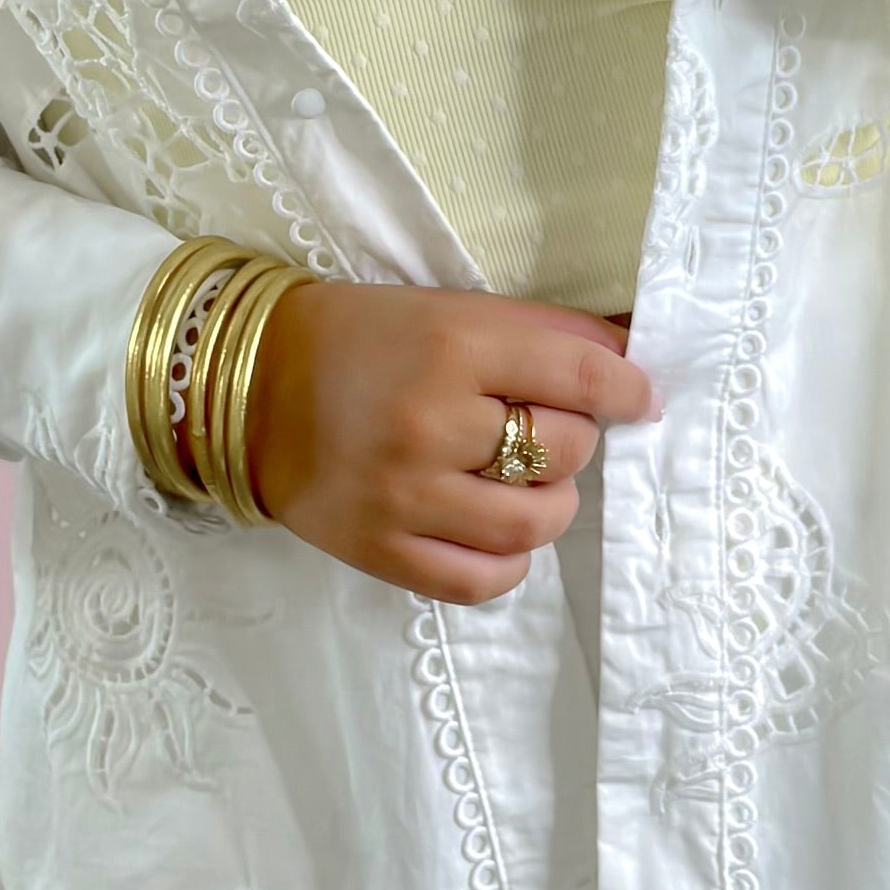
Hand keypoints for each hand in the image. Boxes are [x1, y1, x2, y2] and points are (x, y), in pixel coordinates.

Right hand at [244, 282, 656, 605]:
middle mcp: (430, 423)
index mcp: (450, 345)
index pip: (578, 374)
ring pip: (535, 522)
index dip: (627, 389)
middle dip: (572, 439)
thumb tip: (630, 353)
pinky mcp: (380, 551)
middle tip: (542, 427)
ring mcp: (404, 496)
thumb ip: (543, 331)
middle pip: (564, 451)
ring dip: (550, 503)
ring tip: (525, 482)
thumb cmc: (359, 339)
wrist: (249, 389)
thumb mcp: (449, 309)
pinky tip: (496, 532)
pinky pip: (482, 580)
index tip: (640, 397)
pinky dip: (509, 562)